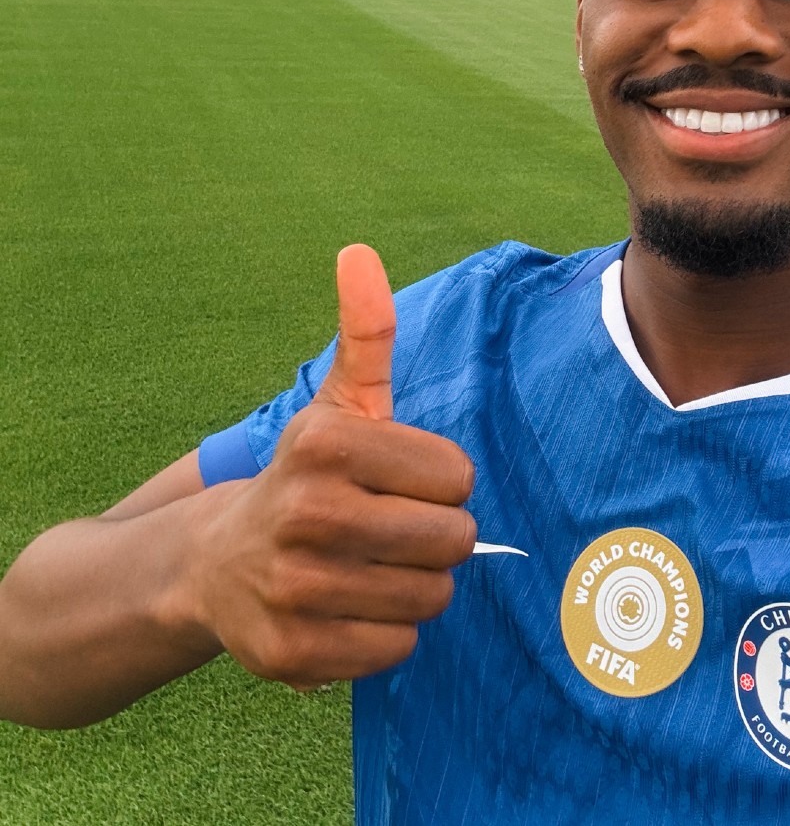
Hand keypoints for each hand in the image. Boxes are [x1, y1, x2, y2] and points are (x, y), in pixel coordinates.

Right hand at [191, 244, 475, 689]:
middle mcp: (303, 513)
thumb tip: (359, 252)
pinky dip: (386, 633)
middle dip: (437, 537)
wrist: (214, 562)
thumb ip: (365, 333)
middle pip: (453, 541)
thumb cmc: (308, 475)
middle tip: (391, 530)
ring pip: (431, 599)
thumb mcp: (339, 404)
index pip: (459, 477)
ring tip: (370, 567)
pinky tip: (347, 608)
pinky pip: (395, 649)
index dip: (441, 483)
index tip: (399, 482)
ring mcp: (292, 588)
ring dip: (415, 586)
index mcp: (324, 443)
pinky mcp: (289, 654)